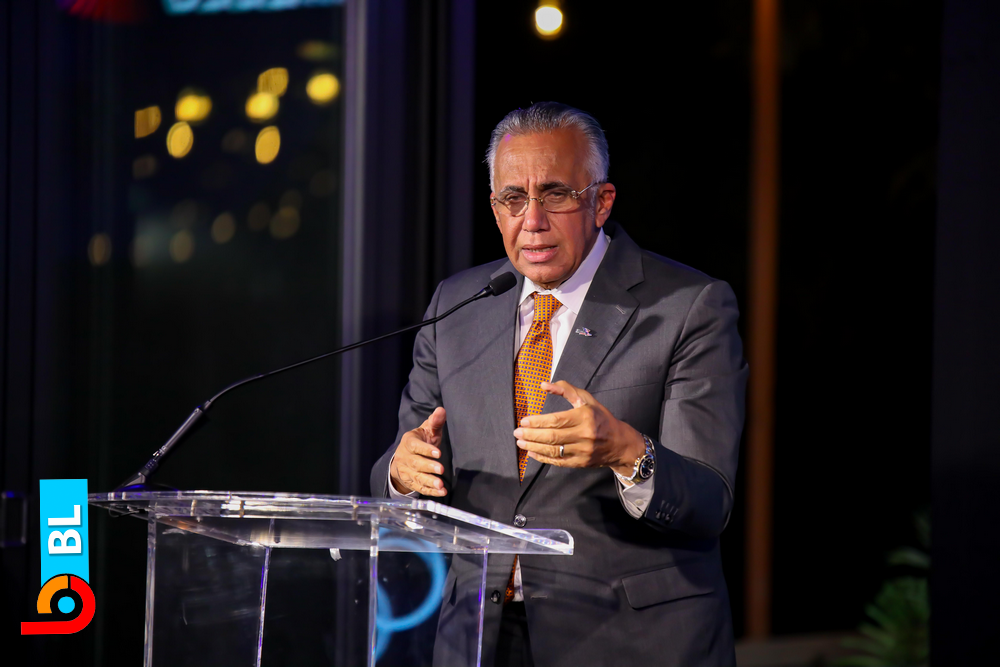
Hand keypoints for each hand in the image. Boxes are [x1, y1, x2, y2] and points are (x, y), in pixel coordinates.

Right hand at [390, 407, 447, 496]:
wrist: (402, 458)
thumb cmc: (419, 442)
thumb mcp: (426, 430)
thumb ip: (435, 422)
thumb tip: (441, 410)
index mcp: (409, 442)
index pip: (415, 446)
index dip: (426, 450)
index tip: (438, 452)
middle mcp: (405, 458)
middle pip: (416, 463)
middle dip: (428, 466)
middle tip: (440, 469)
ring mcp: (407, 472)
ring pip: (417, 477)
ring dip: (429, 481)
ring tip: (440, 484)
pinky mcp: (411, 482)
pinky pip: (420, 488)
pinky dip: (430, 491)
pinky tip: (441, 491)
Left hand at [513, 381, 644, 474]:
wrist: (620, 443)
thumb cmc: (600, 418)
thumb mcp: (586, 399)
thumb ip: (565, 389)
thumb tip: (543, 385)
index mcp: (585, 417)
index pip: (556, 420)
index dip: (537, 422)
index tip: (524, 421)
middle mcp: (584, 435)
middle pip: (552, 436)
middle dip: (531, 435)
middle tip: (516, 433)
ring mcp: (583, 451)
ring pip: (553, 451)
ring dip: (533, 447)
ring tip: (520, 443)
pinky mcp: (580, 463)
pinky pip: (558, 462)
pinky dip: (543, 458)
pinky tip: (532, 453)